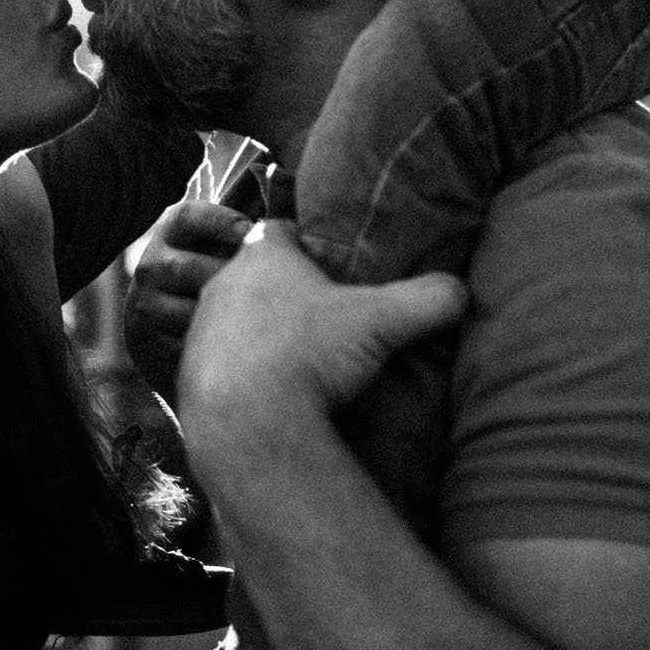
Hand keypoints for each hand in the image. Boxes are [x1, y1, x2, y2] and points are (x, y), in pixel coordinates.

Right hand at [123, 198, 253, 404]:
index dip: (223, 222)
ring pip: (188, 312)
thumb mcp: (232, 247)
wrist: (176, 333)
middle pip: (190, 269)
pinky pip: (181, 345)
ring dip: (223, 320)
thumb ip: (261, 217)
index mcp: (172, 230)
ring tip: (257, 325)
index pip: (190, 216)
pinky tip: (236, 349)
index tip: (255, 234)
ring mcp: (144, 301)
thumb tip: (283, 171)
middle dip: (230, 282)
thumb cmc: (221, 278)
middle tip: (268, 293)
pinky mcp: (143, 338)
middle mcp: (151, 262)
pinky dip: (211, 349)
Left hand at [179, 218, 467, 428]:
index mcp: (264, 256)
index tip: (322, 260)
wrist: (245, 418)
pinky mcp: (187, 371)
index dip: (300, 242)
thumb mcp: (382, 322)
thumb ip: (426, 300)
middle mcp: (224, 283)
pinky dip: (239, 372)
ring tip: (291, 358)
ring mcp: (199, 327)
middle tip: (315, 314)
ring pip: (230, 318)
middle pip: (252, 275)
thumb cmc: (310, 354)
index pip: (278, 231)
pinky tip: (265, 393)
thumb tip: (461, 291)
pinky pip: (217, 363)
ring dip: (255, 332)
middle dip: (279, 290)